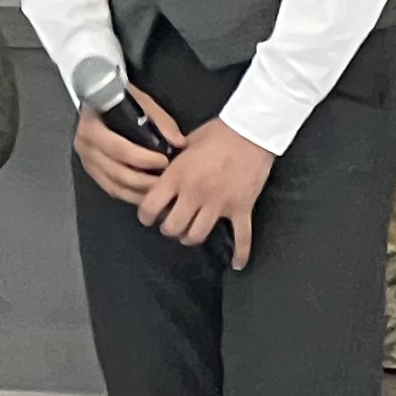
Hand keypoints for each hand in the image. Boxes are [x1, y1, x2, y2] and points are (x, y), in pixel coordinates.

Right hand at [72, 82, 179, 205]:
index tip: (164, 160)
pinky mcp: (92, 172)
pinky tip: (147, 194)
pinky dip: (131, 195)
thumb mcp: (140, 101)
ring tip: (161, 190)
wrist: (99, 98)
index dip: (144, 159)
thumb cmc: (118, 98)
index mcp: (92, 126)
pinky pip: (112, 190)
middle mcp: (85, 146)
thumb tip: (178, 142)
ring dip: (139, 191)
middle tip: (167, 180)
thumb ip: (160, 121)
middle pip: (117, 172)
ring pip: (115, 186)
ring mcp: (87, 161)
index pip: (119, 149)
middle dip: (145, 180)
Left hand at [137, 116, 276, 269]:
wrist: (250, 131)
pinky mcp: (241, 208)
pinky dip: (241, 253)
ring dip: (191, 237)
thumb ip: (172, 162)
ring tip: (190, 232)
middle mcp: (195, 193)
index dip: (145, 215)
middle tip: (170, 223)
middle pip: (173, 227)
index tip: (147, 216)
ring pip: (198, 235)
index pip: (150, 207)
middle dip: (169, 228)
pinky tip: (237, 263)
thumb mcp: (185, 142)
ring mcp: (219, 204)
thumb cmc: (218, 132)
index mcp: (177, 176)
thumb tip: (159, 170)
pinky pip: (242, 238)